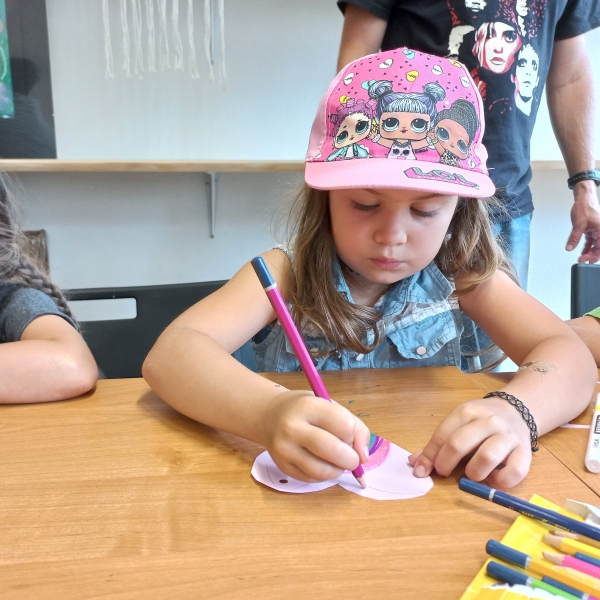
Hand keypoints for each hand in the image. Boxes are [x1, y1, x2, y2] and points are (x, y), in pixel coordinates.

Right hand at [261, 390, 370, 482]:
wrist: (269, 416)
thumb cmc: (305, 410)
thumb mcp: (330, 406)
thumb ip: (355, 427)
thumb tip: (364, 457)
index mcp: (308, 406)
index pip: (345, 426)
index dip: (352, 433)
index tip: (347, 432)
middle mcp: (293, 428)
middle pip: (334, 451)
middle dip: (351, 459)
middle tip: (352, 457)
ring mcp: (285, 450)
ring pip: (324, 471)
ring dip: (338, 469)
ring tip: (336, 460)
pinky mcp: (283, 467)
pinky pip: (313, 480)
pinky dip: (324, 475)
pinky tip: (321, 462)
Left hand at [408, 397, 532, 488]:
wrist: (517, 411)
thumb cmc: (480, 422)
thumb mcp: (458, 423)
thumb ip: (438, 443)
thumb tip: (414, 463)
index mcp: (467, 412)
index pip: (442, 435)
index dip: (429, 456)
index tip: (421, 471)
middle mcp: (488, 421)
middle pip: (459, 444)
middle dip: (445, 463)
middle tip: (443, 472)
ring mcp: (508, 436)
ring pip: (486, 458)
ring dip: (473, 473)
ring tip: (470, 475)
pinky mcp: (526, 452)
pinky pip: (514, 472)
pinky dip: (500, 481)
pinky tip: (492, 479)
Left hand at [566, 181, 599, 262]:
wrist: (583, 199)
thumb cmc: (585, 207)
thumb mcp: (578, 224)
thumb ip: (574, 237)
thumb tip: (569, 247)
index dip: (594, 255)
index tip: (584, 260)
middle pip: (599, 247)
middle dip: (591, 255)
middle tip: (582, 261)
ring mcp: (597, 231)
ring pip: (595, 245)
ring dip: (589, 252)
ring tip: (582, 258)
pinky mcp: (591, 230)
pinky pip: (590, 241)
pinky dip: (586, 247)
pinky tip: (582, 252)